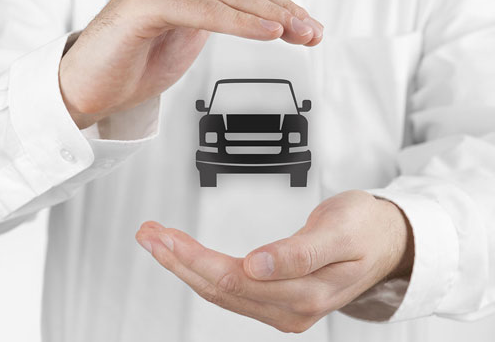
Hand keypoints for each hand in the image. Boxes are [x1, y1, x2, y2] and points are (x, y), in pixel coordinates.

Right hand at [60, 0, 323, 127]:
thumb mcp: (187, 38)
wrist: (84, 89)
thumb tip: (265, 18)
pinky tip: (267, 33)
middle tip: (312, 32)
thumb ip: (218, 18)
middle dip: (282, 9)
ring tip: (298, 33)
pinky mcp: (143, 2)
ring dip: (268, 15)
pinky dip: (239, 22)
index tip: (308, 26)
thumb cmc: (129, 65)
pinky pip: (203, 10)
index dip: (279, 2)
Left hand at [134, 190, 413, 332]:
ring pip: (220, 291)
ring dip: (184, 266)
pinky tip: (184, 259)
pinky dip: (202, 271)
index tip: (165, 236)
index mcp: (304, 292)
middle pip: (219, 288)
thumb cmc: (366, 229)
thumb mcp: (340, 231)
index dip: (193, 258)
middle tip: (148, 234)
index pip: (233, 278)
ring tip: (156, 240)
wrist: (390, 242)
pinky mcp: (278, 301)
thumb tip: (258, 264)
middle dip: (178, 260)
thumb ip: (299, 251)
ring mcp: (283, 308)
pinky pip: (231, 291)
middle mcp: (290, 309)